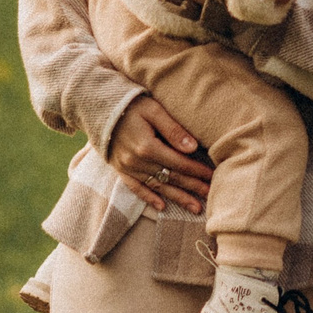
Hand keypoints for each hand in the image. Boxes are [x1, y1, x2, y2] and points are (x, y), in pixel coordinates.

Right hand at [108, 95, 210, 213]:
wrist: (98, 108)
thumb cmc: (131, 104)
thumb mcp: (154, 110)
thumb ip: (173, 129)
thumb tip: (192, 147)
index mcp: (147, 147)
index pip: (179, 163)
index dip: (197, 171)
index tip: (213, 176)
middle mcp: (137, 162)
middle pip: (171, 178)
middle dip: (193, 188)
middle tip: (211, 197)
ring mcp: (127, 168)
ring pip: (157, 187)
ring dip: (177, 198)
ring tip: (195, 208)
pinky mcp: (120, 170)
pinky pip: (136, 188)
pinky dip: (149, 198)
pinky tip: (162, 207)